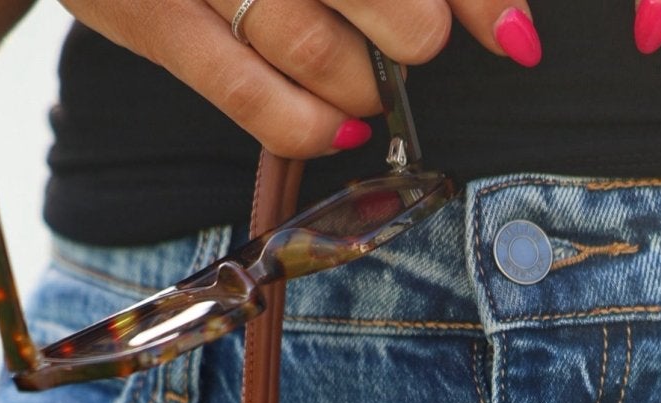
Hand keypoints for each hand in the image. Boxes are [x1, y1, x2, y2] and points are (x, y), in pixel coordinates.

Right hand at [58, 0, 557, 157]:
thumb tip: (504, 25)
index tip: (516, 38)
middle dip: (410, 30)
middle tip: (419, 43)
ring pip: (304, 38)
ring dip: (361, 82)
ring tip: (371, 85)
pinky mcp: (144, 15)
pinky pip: (239, 88)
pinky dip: (302, 122)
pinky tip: (341, 128)